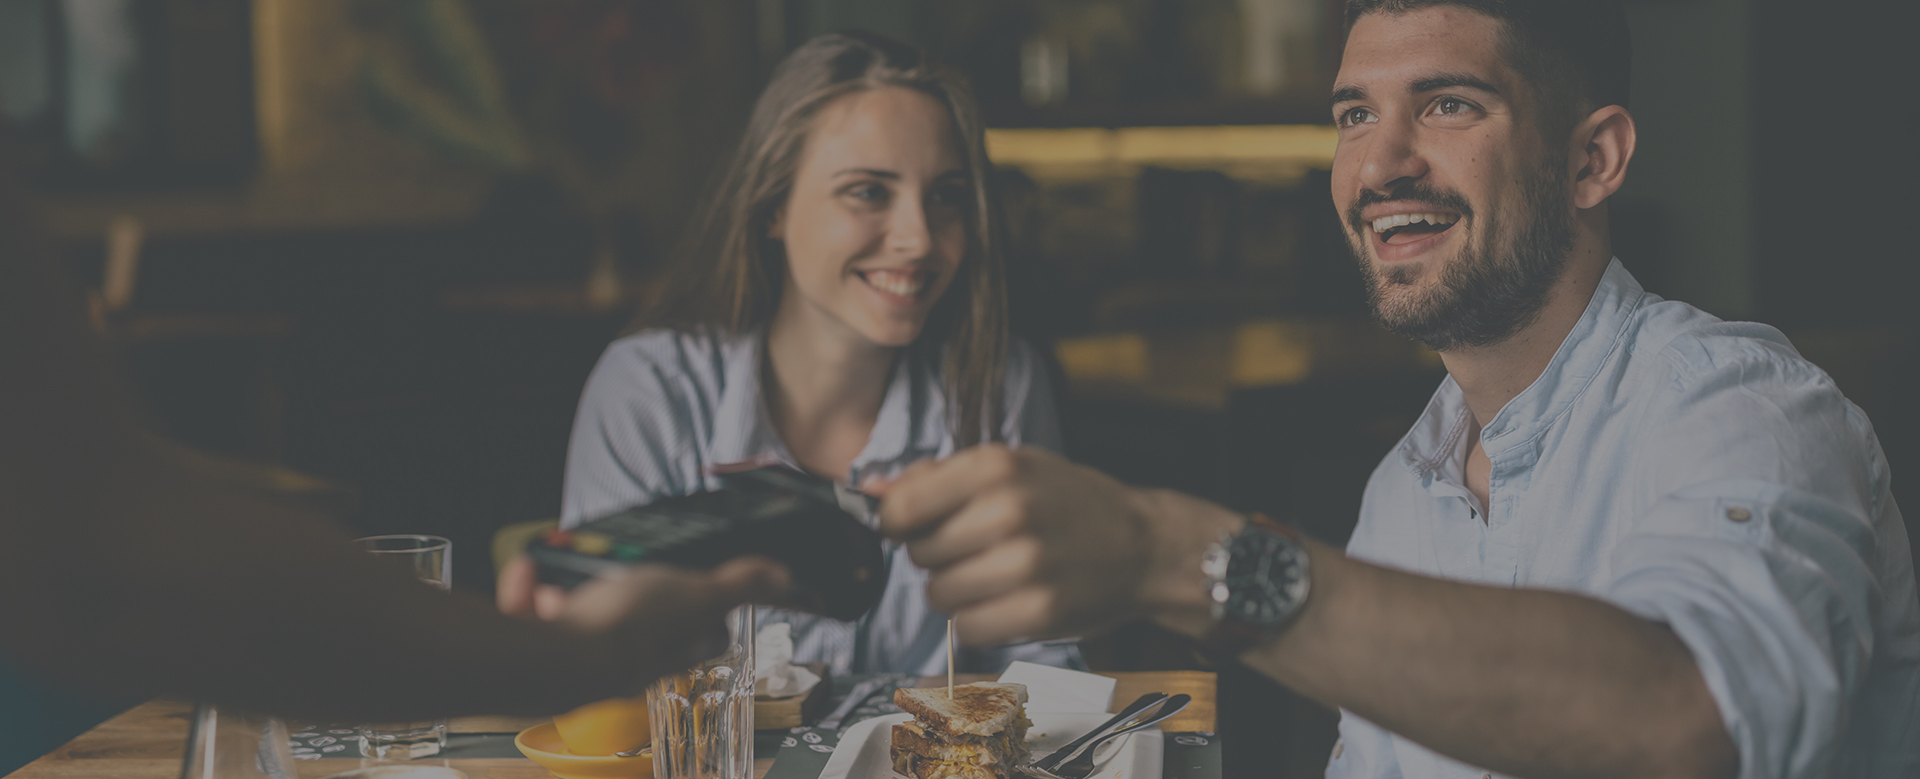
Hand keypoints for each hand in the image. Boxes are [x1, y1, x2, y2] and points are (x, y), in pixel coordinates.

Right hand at [500, 554, 791, 690]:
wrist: (562, 659)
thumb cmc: (633, 631)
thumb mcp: (701, 594)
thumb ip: (741, 586)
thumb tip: (784, 579)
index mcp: (675, 645)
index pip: (706, 631)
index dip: (708, 611)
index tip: (703, 587)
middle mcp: (631, 657)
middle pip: (640, 625)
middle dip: (626, 593)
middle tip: (620, 570)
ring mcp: (585, 657)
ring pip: (582, 620)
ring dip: (572, 592)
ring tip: (563, 573)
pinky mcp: (541, 653)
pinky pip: (534, 620)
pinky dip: (528, 594)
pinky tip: (527, 576)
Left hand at [873, 445, 1224, 643]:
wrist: (1144, 545)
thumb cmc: (1069, 503)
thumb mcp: (1011, 467)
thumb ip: (938, 478)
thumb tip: (869, 494)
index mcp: (996, 467)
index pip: (900, 507)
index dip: (896, 523)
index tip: (913, 527)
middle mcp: (1009, 512)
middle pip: (918, 554)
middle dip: (937, 556)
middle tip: (976, 549)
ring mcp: (1025, 565)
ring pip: (938, 595)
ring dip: (957, 592)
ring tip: (995, 575)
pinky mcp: (1038, 612)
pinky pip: (967, 629)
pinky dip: (980, 621)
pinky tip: (1007, 601)